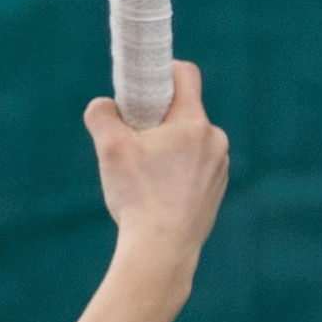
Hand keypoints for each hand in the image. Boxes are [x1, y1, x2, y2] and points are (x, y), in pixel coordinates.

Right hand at [84, 61, 228, 285]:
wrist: (162, 250)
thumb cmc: (138, 197)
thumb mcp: (110, 148)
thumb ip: (102, 114)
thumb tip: (104, 106)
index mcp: (193, 123)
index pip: (185, 74)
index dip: (161, 71)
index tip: (141, 85)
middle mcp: (215, 141)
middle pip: (183, 111)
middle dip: (157, 118)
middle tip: (133, 139)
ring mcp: (219, 168)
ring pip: (190, 141)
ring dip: (167, 147)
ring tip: (144, 174)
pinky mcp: (216, 190)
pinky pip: (196, 166)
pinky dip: (176, 171)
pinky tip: (157, 193)